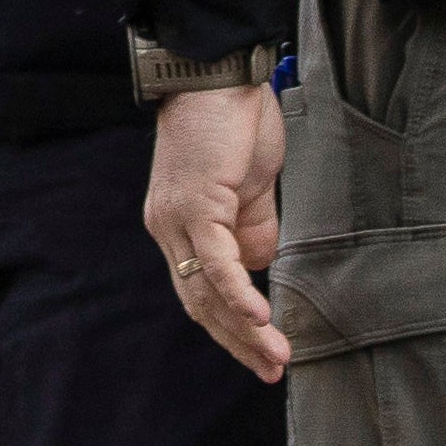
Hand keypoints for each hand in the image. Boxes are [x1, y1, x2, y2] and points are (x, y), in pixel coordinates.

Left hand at [143, 82, 290, 381]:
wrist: (219, 74)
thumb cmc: (236, 124)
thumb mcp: (252, 188)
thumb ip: (255, 229)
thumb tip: (263, 269)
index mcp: (179, 229)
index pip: (200, 294)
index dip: (231, 329)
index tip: (263, 356)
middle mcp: (168, 230)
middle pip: (199, 303)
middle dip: (238, 342)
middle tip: (273, 370)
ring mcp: (177, 219)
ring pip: (206, 290)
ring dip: (245, 329)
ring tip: (277, 356)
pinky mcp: (194, 205)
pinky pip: (215, 262)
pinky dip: (239, 293)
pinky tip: (261, 319)